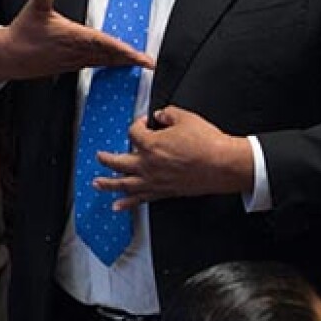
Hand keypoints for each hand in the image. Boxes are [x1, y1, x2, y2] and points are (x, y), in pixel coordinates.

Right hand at [0, 0, 152, 84]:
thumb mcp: (33, 9)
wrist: (10, 57)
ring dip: (122, 62)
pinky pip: (95, 64)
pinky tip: (119, 63)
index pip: (101, 42)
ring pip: (104, 61)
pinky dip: (110, 64)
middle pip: (108, 55)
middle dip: (129, 58)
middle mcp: (75, 50)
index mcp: (71, 36)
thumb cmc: (23, 33)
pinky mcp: (71, 64)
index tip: (135, 53)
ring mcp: (74, 60)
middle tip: (148, 62)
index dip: (119, 48)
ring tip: (140, 63)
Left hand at [93, 106, 253, 210]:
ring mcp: (154, 181)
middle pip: (118, 161)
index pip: (134, 131)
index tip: (147, 121)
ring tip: (97, 183)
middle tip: (100, 156)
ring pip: (124, 184)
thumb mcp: (186, 118)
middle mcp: (148, 165)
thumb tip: (161, 115)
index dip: (140, 123)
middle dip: (106, 158)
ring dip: (108, 184)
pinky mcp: (163, 192)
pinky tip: (117, 207)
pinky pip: (140, 199)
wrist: (223, 165)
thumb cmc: (207, 143)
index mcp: (151, 144)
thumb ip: (168, 113)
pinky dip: (127, 204)